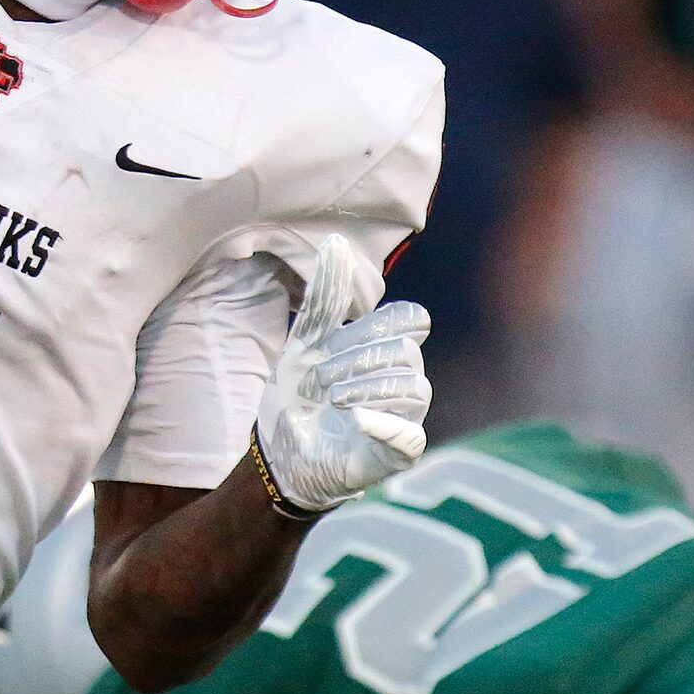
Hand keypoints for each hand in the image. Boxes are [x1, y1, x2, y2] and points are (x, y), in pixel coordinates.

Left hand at [254, 235, 430, 512]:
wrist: (278, 450)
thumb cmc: (297, 396)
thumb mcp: (304, 342)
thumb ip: (325, 296)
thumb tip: (335, 241)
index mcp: (384, 349)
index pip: (412, 319)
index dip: (378, 324)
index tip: (335, 341)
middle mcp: (402, 379)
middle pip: (406, 352)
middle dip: (358, 360)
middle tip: (319, 380)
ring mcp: (405, 416)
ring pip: (414, 387)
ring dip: (366, 386)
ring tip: (331, 398)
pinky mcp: (399, 452)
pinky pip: (410, 435)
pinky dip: (384, 423)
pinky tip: (355, 417)